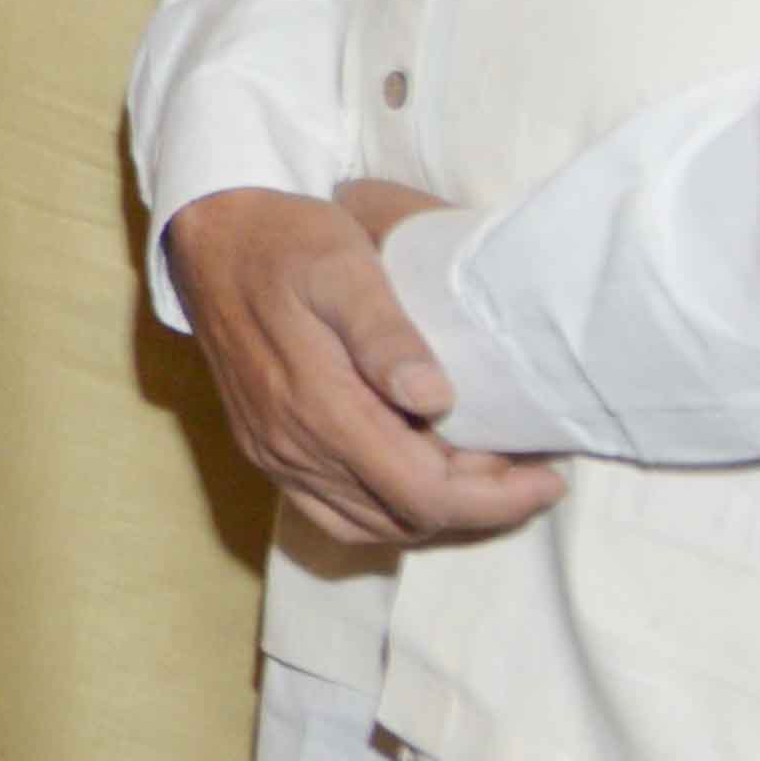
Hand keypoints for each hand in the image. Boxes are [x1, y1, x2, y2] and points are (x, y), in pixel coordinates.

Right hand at [168, 184, 560, 553]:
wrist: (210, 235)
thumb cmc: (287, 240)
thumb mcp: (343, 264)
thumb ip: (385, 333)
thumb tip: (435, 399)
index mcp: (317, 406)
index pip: (422, 494)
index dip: (494, 500)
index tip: (549, 478)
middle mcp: (291, 446)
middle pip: (404, 518)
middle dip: (478, 506)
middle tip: (529, 468)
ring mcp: (273, 454)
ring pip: (370, 525)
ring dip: (435, 510)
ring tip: (484, 473)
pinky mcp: (264, 449)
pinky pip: (333, 512)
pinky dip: (387, 510)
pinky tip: (418, 475)